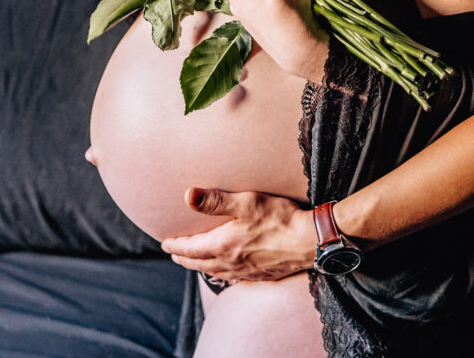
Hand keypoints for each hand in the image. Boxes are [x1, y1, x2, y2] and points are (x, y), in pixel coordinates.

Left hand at [161, 187, 316, 281]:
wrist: (308, 241)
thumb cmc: (278, 218)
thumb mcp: (246, 202)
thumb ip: (216, 200)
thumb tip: (187, 195)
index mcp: (223, 245)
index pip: (191, 248)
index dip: (176, 245)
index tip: (165, 242)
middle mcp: (230, 262)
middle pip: (199, 263)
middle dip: (184, 257)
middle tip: (174, 253)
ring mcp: (244, 272)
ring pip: (214, 272)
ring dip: (200, 266)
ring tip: (195, 261)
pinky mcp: (259, 275)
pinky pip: (231, 277)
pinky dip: (219, 273)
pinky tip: (225, 271)